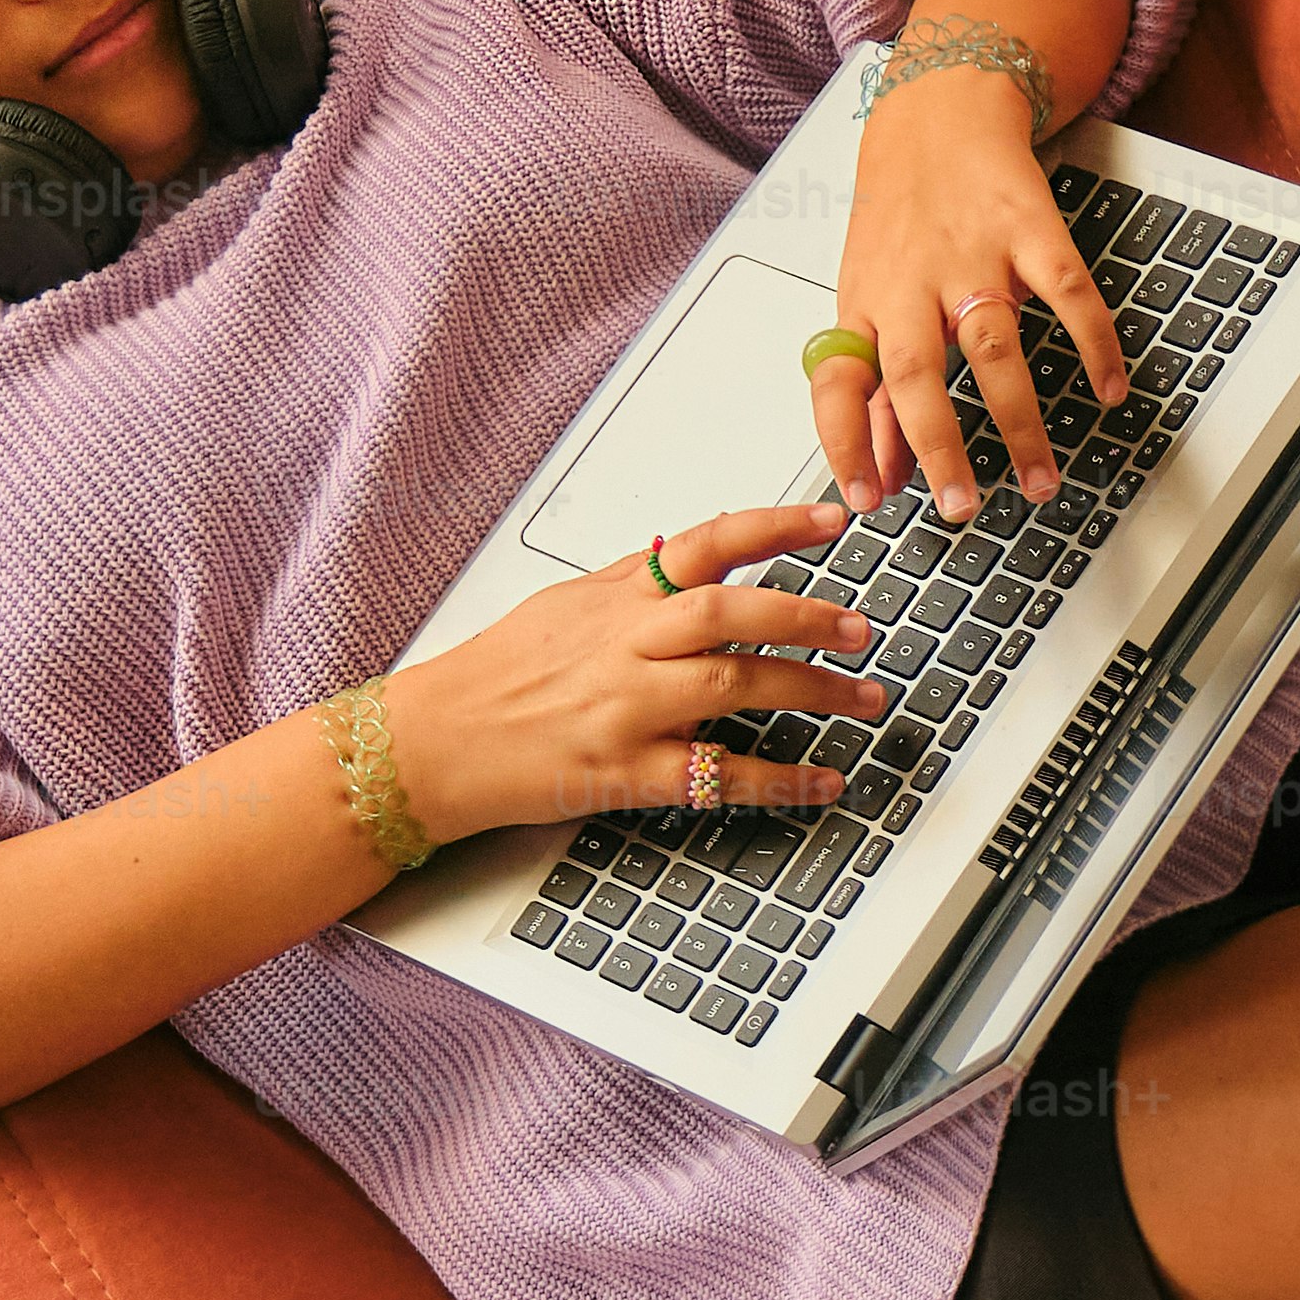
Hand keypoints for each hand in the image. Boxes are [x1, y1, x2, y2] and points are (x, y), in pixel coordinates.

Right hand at [385, 499, 888, 839]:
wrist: (434, 741)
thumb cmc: (498, 674)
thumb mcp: (565, 604)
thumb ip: (634, 580)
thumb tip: (689, 550)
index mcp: (618, 597)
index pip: (707, 542)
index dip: (776, 526)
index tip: (833, 520)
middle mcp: (627, 645)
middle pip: (732, 613)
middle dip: (808, 616)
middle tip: (864, 627)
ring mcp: (629, 708)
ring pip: (736, 684)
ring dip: (813, 690)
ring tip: (865, 698)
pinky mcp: (627, 770)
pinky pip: (720, 773)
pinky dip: (781, 779)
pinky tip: (824, 780)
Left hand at [826, 74, 1128, 524]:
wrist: (937, 111)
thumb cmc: (900, 214)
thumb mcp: (869, 299)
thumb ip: (874, 392)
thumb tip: (878, 477)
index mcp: (867, 304)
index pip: (839, 383)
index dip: (846, 443)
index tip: (864, 500)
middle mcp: (915, 284)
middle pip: (918, 374)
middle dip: (939, 448)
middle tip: (963, 506)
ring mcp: (975, 256)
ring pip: (994, 349)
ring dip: (1019, 422)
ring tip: (1038, 480)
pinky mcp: (1032, 230)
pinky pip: (1068, 294)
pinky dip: (1093, 346)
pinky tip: (1109, 391)